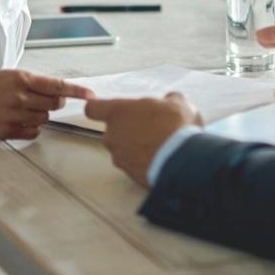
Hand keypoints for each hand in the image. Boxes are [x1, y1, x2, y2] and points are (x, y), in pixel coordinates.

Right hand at [0, 69, 91, 140]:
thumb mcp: (8, 76)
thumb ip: (32, 82)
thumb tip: (57, 90)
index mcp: (21, 78)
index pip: (57, 85)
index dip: (77, 91)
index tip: (90, 95)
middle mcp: (19, 95)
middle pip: (54, 104)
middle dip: (52, 103)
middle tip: (37, 101)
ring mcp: (14, 114)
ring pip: (44, 118)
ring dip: (38, 115)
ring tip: (20, 110)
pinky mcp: (8, 130)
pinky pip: (33, 132)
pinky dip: (31, 129)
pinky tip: (17, 121)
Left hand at [85, 92, 201, 186]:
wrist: (182, 160)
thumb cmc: (175, 127)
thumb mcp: (177, 103)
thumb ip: (166, 100)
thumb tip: (170, 101)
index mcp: (118, 112)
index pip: (93, 108)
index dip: (98, 107)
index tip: (104, 108)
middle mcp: (112, 135)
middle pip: (112, 130)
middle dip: (128, 129)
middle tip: (150, 127)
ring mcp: (119, 157)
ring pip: (123, 149)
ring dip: (136, 147)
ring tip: (159, 145)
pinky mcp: (129, 175)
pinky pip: (132, 165)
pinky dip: (143, 162)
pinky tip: (161, 158)